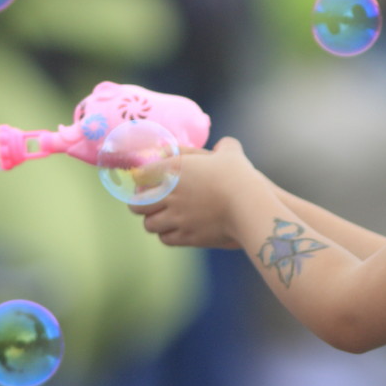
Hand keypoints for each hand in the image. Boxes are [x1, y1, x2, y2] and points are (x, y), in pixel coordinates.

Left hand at [128, 136, 262, 248]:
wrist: (249, 207)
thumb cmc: (240, 176)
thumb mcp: (231, 153)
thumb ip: (223, 146)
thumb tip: (222, 146)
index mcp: (173, 170)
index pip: (140, 175)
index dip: (141, 178)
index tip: (146, 180)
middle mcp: (169, 194)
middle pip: (137, 204)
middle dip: (140, 203)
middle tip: (148, 201)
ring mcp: (176, 217)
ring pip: (149, 224)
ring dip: (153, 220)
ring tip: (162, 217)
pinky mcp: (187, 236)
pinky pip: (165, 238)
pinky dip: (167, 234)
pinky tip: (176, 229)